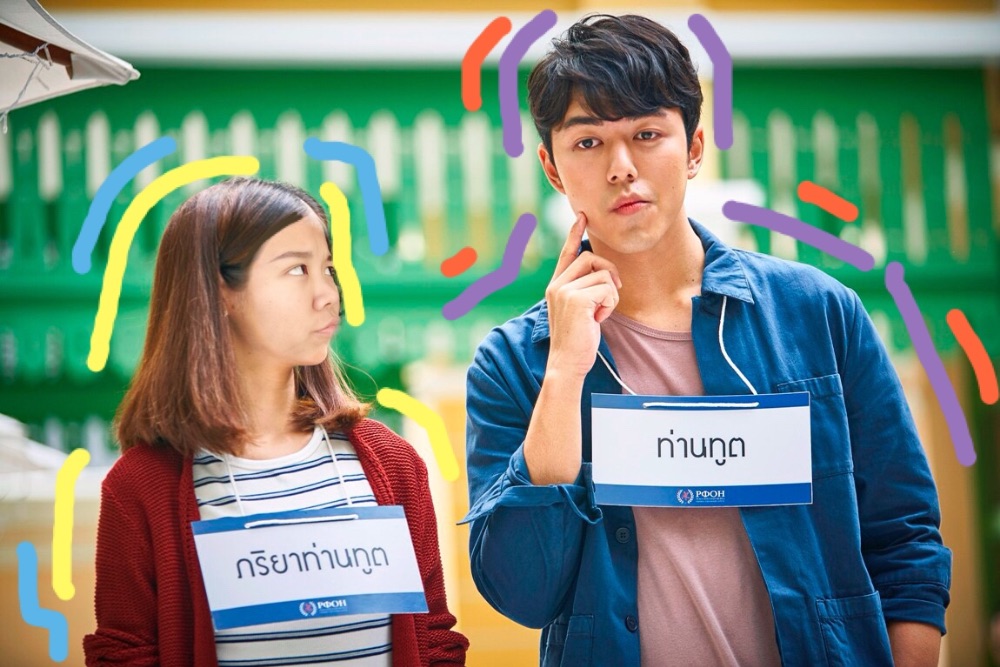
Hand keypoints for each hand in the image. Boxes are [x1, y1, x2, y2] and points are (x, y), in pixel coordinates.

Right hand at [544, 212, 621, 379]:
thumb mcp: (578, 311)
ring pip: (604, 275)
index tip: (582, 216)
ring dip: (610, 296)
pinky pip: (608, 289)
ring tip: (599, 315)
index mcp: (556, 286)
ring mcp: (565, 291)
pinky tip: (599, 319)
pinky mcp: (576, 299)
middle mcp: (557, 284)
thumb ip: (584, 291)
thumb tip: (605, 276)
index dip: (575, 233)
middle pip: (592, 258)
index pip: (567, 253)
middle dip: (610, 275)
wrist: (567, 363)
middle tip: (610, 298)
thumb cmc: (577, 341)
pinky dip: (610, 305)